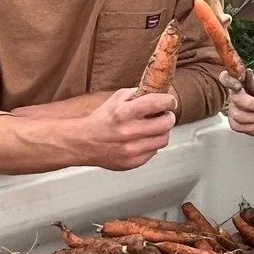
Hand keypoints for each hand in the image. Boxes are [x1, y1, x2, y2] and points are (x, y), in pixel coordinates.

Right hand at [0, 88, 174, 173]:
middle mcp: (129, 132)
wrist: (83, 142)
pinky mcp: (133, 162)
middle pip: (165, 124)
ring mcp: (131, 150)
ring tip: (153, 128)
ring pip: (163, 139)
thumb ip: (138, 94)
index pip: (157, 104)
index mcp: (124, 113)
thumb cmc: (101, 119)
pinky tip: (142, 140)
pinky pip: (154, 152)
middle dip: (167, 117)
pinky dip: (151, 144)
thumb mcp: (116, 98)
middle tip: (163, 115)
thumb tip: (159, 91)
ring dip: (161, 132)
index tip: (169, 101)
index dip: (168, 101)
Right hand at [227, 75, 253, 140]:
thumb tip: (247, 72)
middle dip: (253, 104)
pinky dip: (250, 126)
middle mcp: (236, 97)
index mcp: (243, 85)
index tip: (239, 85)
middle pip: (236, 99)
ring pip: (236, 114)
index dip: (228, 80)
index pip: (227, 78)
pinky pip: (236, 126)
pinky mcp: (236, 123)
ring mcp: (235, 110)